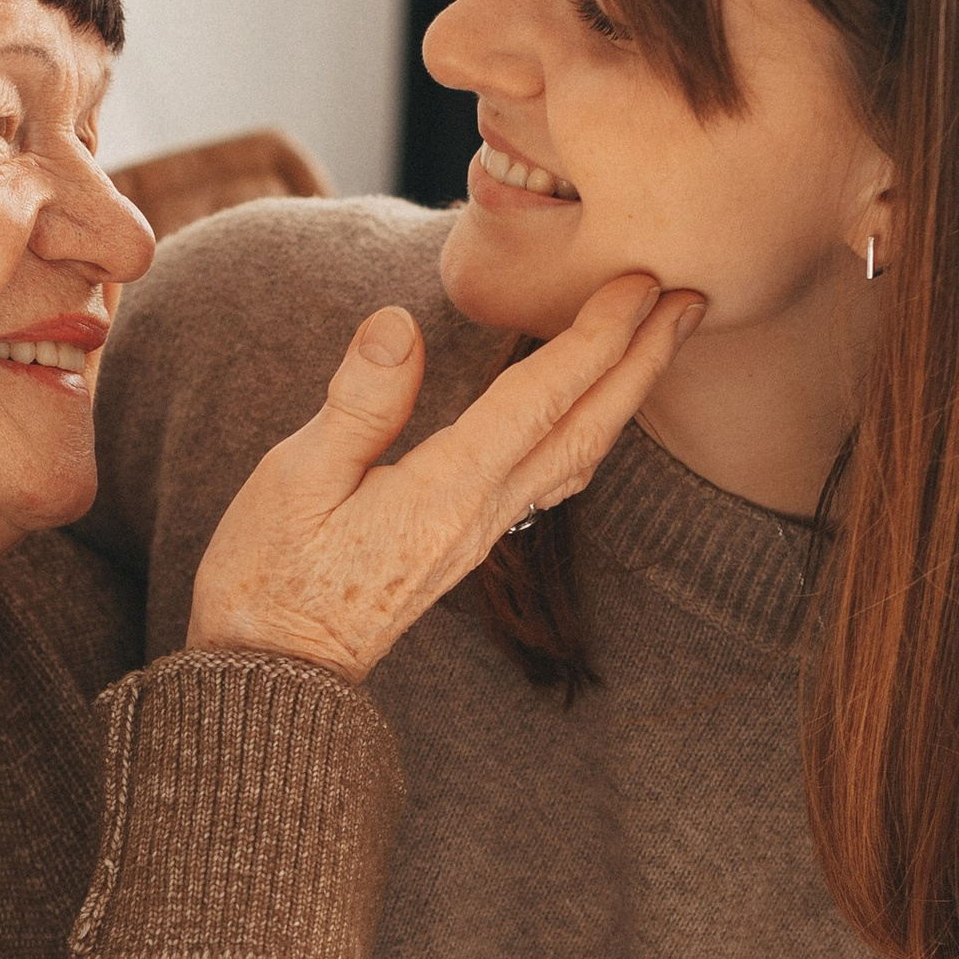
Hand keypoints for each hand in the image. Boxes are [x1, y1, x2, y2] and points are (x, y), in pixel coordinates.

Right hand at [186, 272, 699, 679]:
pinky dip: (585, 431)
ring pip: (577, 456)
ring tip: (657, 343)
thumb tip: (398, 324)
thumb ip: (357, 404)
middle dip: (642, 360)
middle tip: (690, 299)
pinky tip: (587, 415)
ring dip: (624, 395)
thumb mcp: (293, 479)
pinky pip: (550, 479)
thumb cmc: (268, 577)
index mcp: (446, 491)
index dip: (595, 336)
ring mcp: (478, 535)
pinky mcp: (464, 546)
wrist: (273, 676)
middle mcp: (480, 515)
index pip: (541, 399)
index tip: (638, 282)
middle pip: (584, 428)